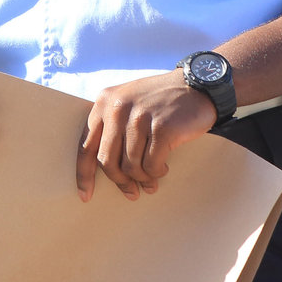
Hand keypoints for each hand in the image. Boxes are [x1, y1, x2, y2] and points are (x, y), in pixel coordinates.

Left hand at [78, 72, 215, 201]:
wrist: (196, 86)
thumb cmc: (160, 99)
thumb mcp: (127, 102)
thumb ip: (111, 126)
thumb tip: (104, 168)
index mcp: (104, 102)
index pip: (86, 145)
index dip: (84, 175)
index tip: (86, 195)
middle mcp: (118, 108)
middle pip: (107, 161)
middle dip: (120, 181)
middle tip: (131, 192)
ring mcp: (140, 118)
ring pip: (131, 167)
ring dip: (142, 178)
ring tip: (152, 179)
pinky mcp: (162, 129)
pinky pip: (151, 166)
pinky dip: (157, 172)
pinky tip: (163, 167)